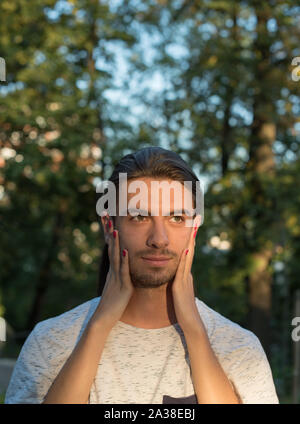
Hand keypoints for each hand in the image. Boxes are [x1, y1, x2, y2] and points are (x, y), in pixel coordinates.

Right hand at [92, 213, 133, 328]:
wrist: (104, 319)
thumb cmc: (113, 303)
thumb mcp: (117, 284)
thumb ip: (120, 273)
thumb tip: (123, 263)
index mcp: (114, 269)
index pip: (111, 246)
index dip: (108, 231)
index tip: (107, 217)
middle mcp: (114, 270)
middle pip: (110, 246)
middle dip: (108, 230)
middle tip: (105, 214)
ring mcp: (117, 277)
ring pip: (115, 256)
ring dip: (115, 242)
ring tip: (114, 227)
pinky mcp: (123, 287)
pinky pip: (123, 272)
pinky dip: (124, 260)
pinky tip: (126, 250)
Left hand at [172, 215, 203, 333]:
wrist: (190, 324)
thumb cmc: (182, 310)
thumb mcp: (179, 293)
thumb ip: (178, 283)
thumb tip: (175, 275)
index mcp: (184, 274)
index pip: (186, 252)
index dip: (188, 238)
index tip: (189, 225)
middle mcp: (187, 274)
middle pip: (190, 250)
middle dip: (192, 235)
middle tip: (195, 219)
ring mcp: (186, 279)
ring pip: (188, 256)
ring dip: (190, 242)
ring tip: (192, 228)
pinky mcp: (182, 286)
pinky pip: (183, 269)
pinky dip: (185, 258)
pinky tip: (186, 249)